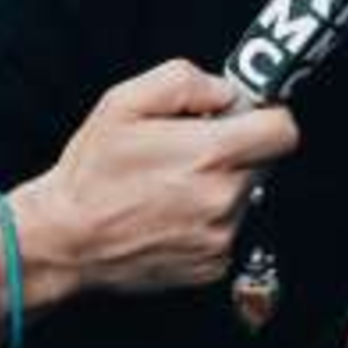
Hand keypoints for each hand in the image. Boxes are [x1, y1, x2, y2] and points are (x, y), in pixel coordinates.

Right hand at [0, 60, 298, 304]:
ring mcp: (220, 237)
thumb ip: (186, 81)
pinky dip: (209, 219)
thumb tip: (226, 91)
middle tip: (194, 149)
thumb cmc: (91, 172)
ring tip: (173, 185)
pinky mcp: (212, 266)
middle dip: (239, 150)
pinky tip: (171, 214)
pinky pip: (229, 230)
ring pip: (246, 197)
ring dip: (222, 185)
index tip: (245, 117)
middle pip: (266, 163)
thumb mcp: (124, 102)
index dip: (267, 117)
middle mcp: (223, 199)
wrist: (64, 240)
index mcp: (210, 154)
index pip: (284, 131)